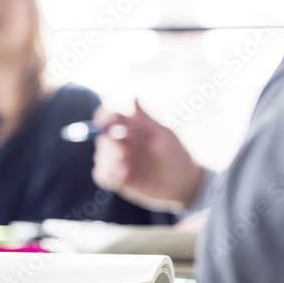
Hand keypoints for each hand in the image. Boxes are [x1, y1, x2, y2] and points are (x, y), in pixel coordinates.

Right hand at [91, 100, 205, 211]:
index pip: (111, 118)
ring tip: (124, 168)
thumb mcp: (164, 136)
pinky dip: (106, 174)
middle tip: (122, 153)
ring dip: (108, 161)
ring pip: (100, 157)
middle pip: (103, 139)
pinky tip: (121, 176)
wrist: (183, 184)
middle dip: (108, 145)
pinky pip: (101, 175)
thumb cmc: (176, 156)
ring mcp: (118, 161)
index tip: (103, 122)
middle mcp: (122, 144)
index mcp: (132, 129)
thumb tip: (133, 98)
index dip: (104, 117)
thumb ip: (146, 119)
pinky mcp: (117, 179)